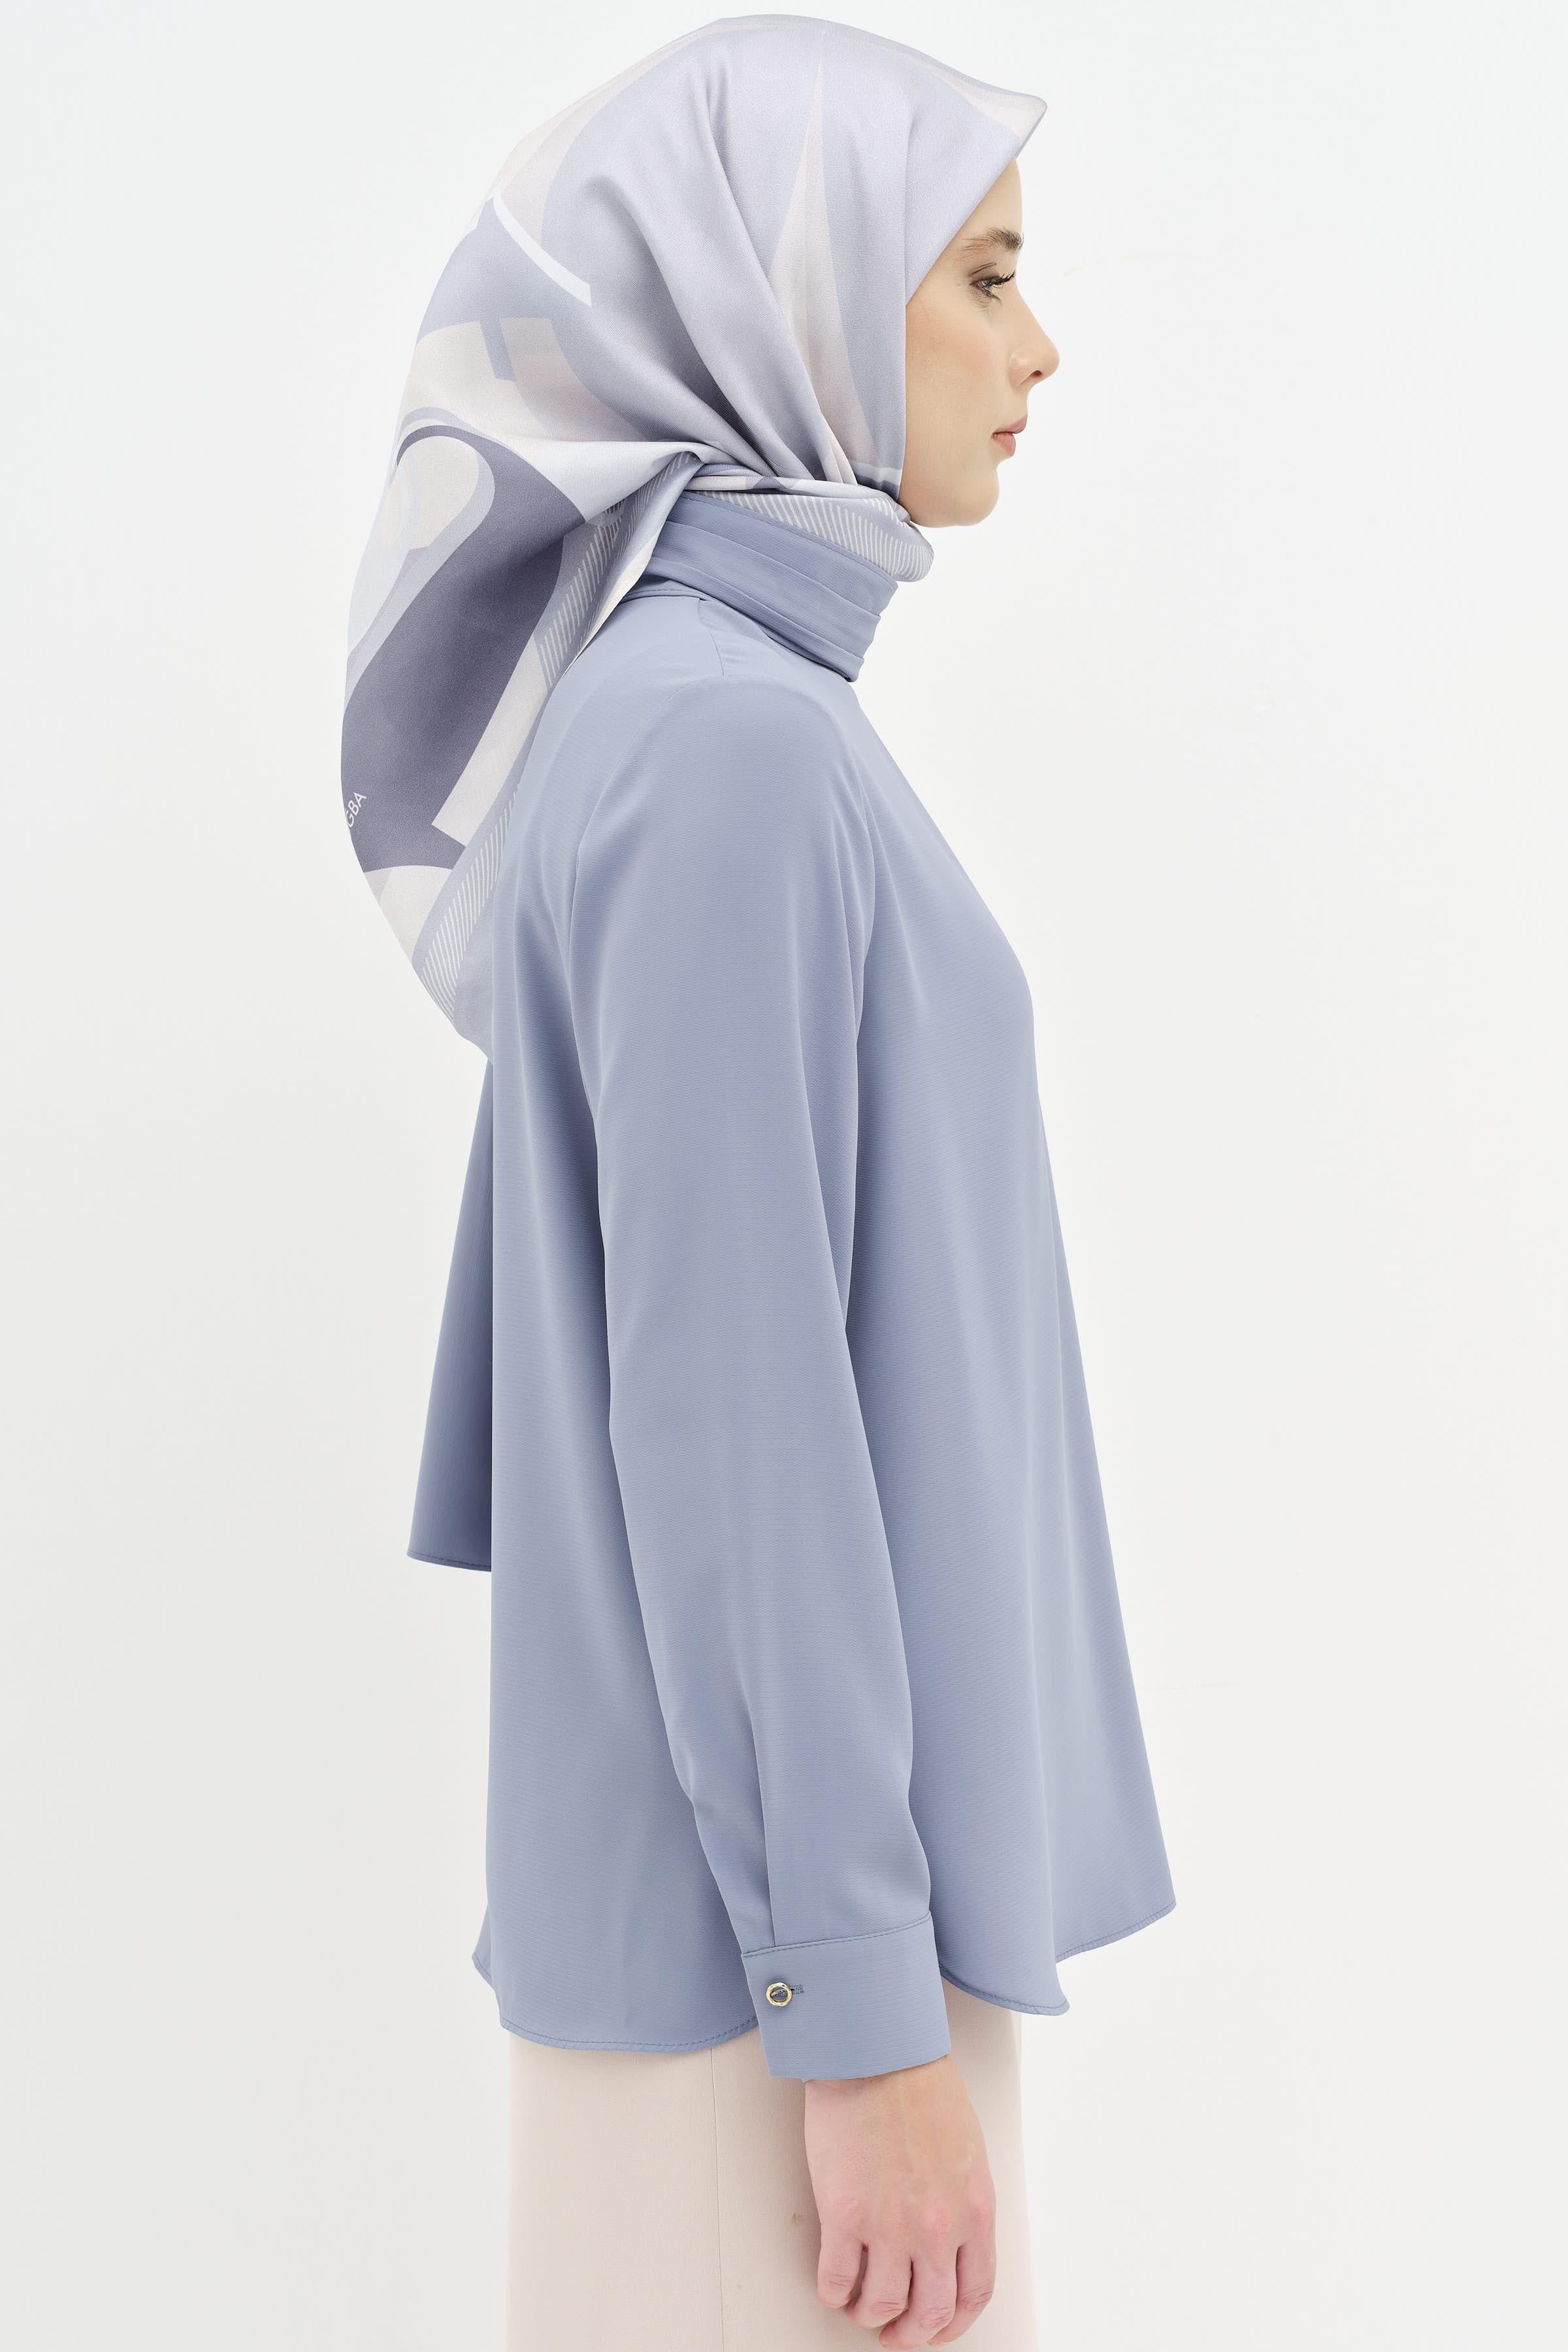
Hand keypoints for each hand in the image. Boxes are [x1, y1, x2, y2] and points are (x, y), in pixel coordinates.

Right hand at [802, 2051, 996, 2344]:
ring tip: (859, 2307)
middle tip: (894, 2334)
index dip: (954, 2323)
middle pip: (931, 2312)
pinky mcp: (844, 2215)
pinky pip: (837, 2281)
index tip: (937, 2328)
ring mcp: (890, 2226)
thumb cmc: (919, 2084)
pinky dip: (833, 2292)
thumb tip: (949, 2240)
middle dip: (911, 2333)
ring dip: (869, 2315)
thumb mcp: (967, 2149)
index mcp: (974, 2210)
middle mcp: (938, 2228)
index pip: (975, 2292)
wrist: (876, 2051)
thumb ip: (962, 2200)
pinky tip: (833, 2283)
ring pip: (882, 2306)